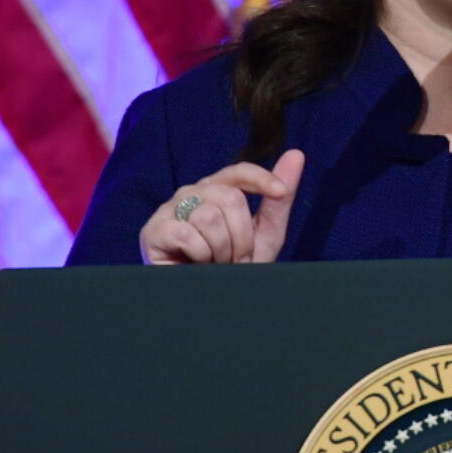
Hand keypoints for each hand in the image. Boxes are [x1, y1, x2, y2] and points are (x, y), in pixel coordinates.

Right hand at [139, 149, 305, 264]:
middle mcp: (194, 192)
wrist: (209, 298)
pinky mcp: (155, 229)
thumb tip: (296, 154)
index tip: (281, 193)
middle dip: (242, 236)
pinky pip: (187, 234)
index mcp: (219, 188)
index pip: (240, 172)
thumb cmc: (235, 264)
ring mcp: (171, 208)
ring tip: (216, 262)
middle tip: (236, 258)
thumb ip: (279, 199)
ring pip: (210, 216)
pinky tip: (194, 264)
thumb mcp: (265, 234)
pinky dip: (200, 255)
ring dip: (222, 249)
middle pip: (230, 198)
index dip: (262, 179)